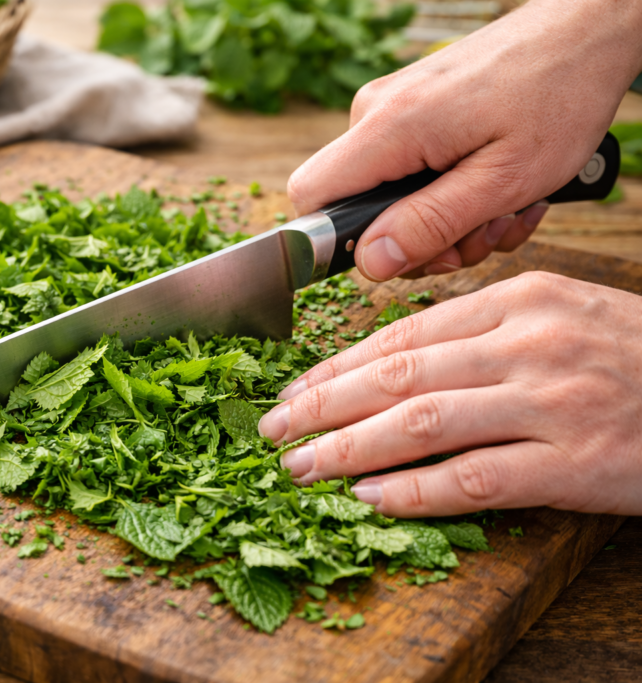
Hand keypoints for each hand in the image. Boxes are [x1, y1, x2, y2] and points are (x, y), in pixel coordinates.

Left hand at [258, 272, 641, 516]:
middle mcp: (530, 343)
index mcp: (519, 301)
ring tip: (302, 466)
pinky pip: (474, 479)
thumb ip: (479, 334)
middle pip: (398, 376)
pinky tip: (371, 499)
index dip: (336, 367)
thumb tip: (388, 365)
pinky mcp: (576, 463)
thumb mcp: (559, 318)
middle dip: (321, 405)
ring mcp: (553, 402)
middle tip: (269, 428)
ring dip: (349, 449)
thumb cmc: (632, 358)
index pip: (402, 335)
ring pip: (422, 424)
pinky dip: (415, 491)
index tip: (292, 389)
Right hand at [287, 0, 641, 280]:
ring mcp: (392, 108)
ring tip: (504, 210)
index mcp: (389, 128)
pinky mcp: (412, 108)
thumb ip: (429, 224)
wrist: (586, 31)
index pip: (312, 198)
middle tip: (478, 238)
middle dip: (419, 239)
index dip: (340, 242)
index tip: (400, 256)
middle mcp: (376, 113)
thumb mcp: (501, 181)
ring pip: (391, 196)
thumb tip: (370, 263)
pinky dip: (453, 193)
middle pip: (357, 207)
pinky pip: (411, 171)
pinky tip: (498, 188)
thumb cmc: (559, 95)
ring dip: (447, 221)